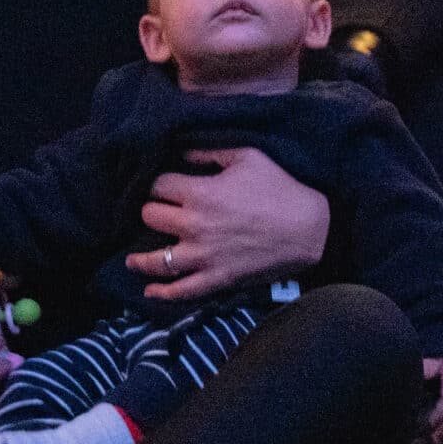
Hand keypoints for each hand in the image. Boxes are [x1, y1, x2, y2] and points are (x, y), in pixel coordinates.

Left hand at [127, 148, 329, 302]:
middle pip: (151, 217)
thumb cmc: (280, 188)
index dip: (157, 183)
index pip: (158, 185)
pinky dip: (162, 293)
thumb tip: (181, 150)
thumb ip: (208, 152)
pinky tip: (150, 291)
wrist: (311, 229)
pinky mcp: (217, 279)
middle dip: (152, 211)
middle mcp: (195, 225)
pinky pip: (182, 291)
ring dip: (140, 259)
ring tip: (131, 260)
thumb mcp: (247, 157)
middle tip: (156, 213)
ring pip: (157, 260)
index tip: (161, 185)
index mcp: (200, 193)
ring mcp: (204, 256)